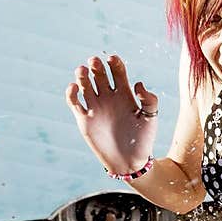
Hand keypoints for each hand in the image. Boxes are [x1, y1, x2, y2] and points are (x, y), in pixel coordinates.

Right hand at [65, 54, 157, 174]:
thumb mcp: (150, 119)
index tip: (112, 58)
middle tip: (94, 62)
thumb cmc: (143, 141)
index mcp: (125, 94)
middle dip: (96, 66)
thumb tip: (138, 83)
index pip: (117, 71)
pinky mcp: (84, 119)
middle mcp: (108, 97)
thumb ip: (149, 100)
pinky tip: (74, 87)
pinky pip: (74, 102)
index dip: (114, 63)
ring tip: (82, 71)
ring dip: (82, 75)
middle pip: (99, 74)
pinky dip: (71, 93)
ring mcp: (95, 107)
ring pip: (85, 84)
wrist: (129, 162)